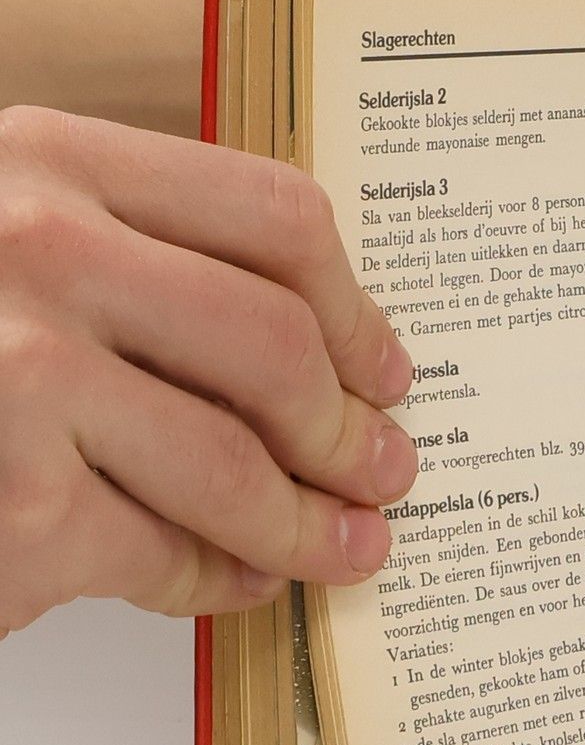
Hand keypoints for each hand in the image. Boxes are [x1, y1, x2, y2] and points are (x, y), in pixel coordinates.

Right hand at [0, 107, 416, 636]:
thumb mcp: (4, 238)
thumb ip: (127, 259)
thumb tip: (308, 349)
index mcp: (49, 162)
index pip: (274, 215)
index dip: (356, 306)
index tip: (385, 366)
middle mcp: (37, 249)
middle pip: (277, 346)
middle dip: (351, 430)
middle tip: (386, 470)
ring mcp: (20, 377)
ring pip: (235, 465)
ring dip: (309, 524)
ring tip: (345, 546)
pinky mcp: (13, 507)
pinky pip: (161, 553)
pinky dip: (215, 580)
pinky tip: (234, 581)